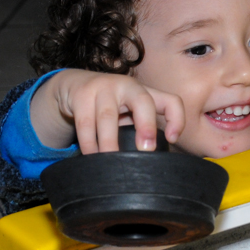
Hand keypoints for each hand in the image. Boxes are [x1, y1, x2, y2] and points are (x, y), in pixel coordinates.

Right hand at [30, 69, 185, 153]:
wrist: (72, 85)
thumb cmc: (108, 106)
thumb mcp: (128, 112)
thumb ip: (140, 128)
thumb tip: (150, 163)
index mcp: (144, 93)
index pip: (170, 101)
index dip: (177, 119)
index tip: (171, 140)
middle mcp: (127, 86)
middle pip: (143, 101)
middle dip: (147, 126)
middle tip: (146, 150)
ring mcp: (103, 87)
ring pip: (107, 117)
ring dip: (110, 143)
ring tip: (113, 164)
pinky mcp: (81, 95)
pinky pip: (85, 123)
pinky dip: (89, 143)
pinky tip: (92, 157)